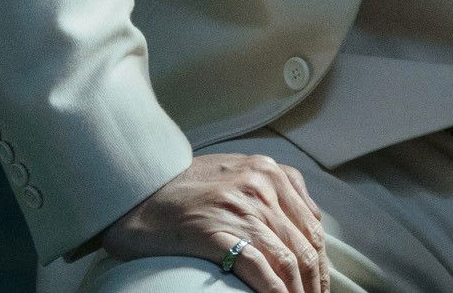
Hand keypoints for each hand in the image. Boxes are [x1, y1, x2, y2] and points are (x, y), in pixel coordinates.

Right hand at [100, 153, 330, 292]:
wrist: (132, 191)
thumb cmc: (179, 187)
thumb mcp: (232, 172)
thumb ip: (269, 189)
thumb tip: (307, 220)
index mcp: (268, 171)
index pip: (311, 224)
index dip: (320, 261)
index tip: (320, 284)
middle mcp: (260, 185)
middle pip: (305, 244)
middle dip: (315, 281)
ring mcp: (241, 208)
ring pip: (290, 259)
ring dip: (300, 291)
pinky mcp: (218, 233)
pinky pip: (260, 269)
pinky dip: (276, 292)